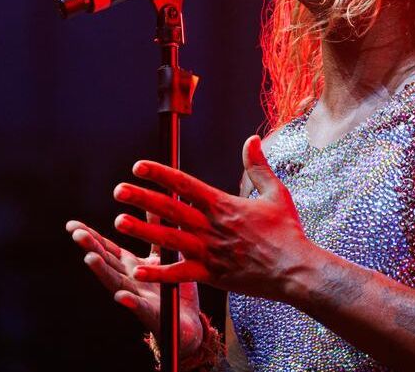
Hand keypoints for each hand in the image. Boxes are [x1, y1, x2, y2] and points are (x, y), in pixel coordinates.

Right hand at [64, 220, 203, 354]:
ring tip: (90, 258)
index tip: (71, 225)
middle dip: (91, 247)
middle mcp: (129, 281)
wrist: (189, 324)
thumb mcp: (165, 254)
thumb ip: (155, 230)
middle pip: (107, 262)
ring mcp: (138, 298)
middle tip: (76, 233)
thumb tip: (150, 199)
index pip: (107, 249)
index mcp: (132, 266)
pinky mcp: (152, 315)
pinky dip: (130, 302)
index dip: (90, 237)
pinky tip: (121, 296)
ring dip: (102, 271)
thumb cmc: (174, 287)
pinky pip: (141, 308)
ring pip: (116, 283)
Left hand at [112, 134, 316, 301]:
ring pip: (170, 239)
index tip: (139, 166)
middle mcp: (212, 227)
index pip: (185, 184)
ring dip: (143, 230)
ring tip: (119, 222)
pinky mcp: (212, 275)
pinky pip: (180, 274)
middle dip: (142, 198)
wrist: (295, 268)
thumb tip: (252, 139)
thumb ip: (258, 166)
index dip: (160, 174)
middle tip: (119, 191)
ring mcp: (210, 252)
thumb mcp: (275, 193)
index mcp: (223, 205)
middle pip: (171, 209)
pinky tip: (139, 270)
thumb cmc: (287, 232)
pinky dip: (159, 273)